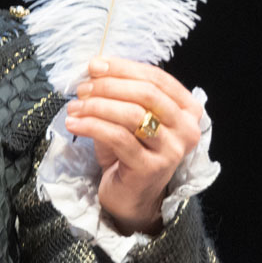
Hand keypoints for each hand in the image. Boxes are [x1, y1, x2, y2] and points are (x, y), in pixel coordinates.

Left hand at [63, 57, 203, 234]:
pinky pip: (118, 138)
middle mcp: (186, 129)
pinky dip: (92, 126)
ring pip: (132, 115)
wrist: (130, 196)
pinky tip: (74, 123)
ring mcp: (171, 151)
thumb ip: (121, 92)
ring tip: (74, 107)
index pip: (157, 78)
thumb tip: (96, 67)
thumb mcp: (128, 117)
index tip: (95, 66)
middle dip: (110, 86)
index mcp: (187, 110)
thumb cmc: (128, 152)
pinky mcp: (150, 168)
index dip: (124, 68)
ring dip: (97, 106)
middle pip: (147, 94)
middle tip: (83, 88)